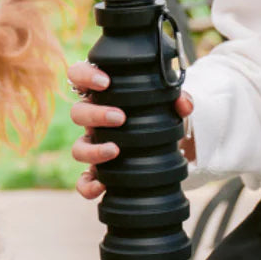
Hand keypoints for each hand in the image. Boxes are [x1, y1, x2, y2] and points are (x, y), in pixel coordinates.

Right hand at [68, 62, 193, 198]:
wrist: (166, 149)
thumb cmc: (158, 118)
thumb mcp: (170, 106)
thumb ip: (180, 101)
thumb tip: (183, 104)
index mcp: (103, 96)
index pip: (79, 76)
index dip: (85, 74)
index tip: (105, 81)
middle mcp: (93, 121)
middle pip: (77, 113)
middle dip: (96, 114)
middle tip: (120, 118)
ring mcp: (93, 146)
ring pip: (77, 148)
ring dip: (93, 149)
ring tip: (115, 150)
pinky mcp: (97, 172)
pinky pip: (83, 181)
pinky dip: (88, 185)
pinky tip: (102, 184)